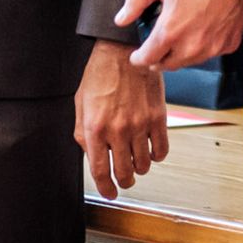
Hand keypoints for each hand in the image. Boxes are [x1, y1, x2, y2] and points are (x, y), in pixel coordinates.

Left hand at [75, 39, 169, 198]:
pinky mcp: (158, 117)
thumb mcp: (80, 103)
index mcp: (95, 127)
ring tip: (136, 160)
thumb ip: (82, 132)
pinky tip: (151, 149)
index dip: (105, 188)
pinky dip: (157, 156)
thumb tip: (90, 155)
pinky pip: (161, 150)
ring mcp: (139, 124)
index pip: (100, 171)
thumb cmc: (100, 73)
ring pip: (144, 165)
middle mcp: (117, 129)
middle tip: (124, 179)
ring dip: (139, 168)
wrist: (121, 50)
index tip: (109, 192)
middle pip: (124, 173)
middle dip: (123, 181)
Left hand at [116, 0, 242, 71]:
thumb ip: (137, 0)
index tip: (137, 56)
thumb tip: (122, 18)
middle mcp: (191, 46)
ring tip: (179, 35)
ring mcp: (212, 48)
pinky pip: (210, 52)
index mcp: (171, 32)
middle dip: (158, 58)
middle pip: (168, 65)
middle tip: (156, 46)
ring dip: (180, 53)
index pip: (148, 58)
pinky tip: (201, 29)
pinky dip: (203, 46)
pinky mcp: (229, 45)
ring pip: (189, 61)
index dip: (139, 58)